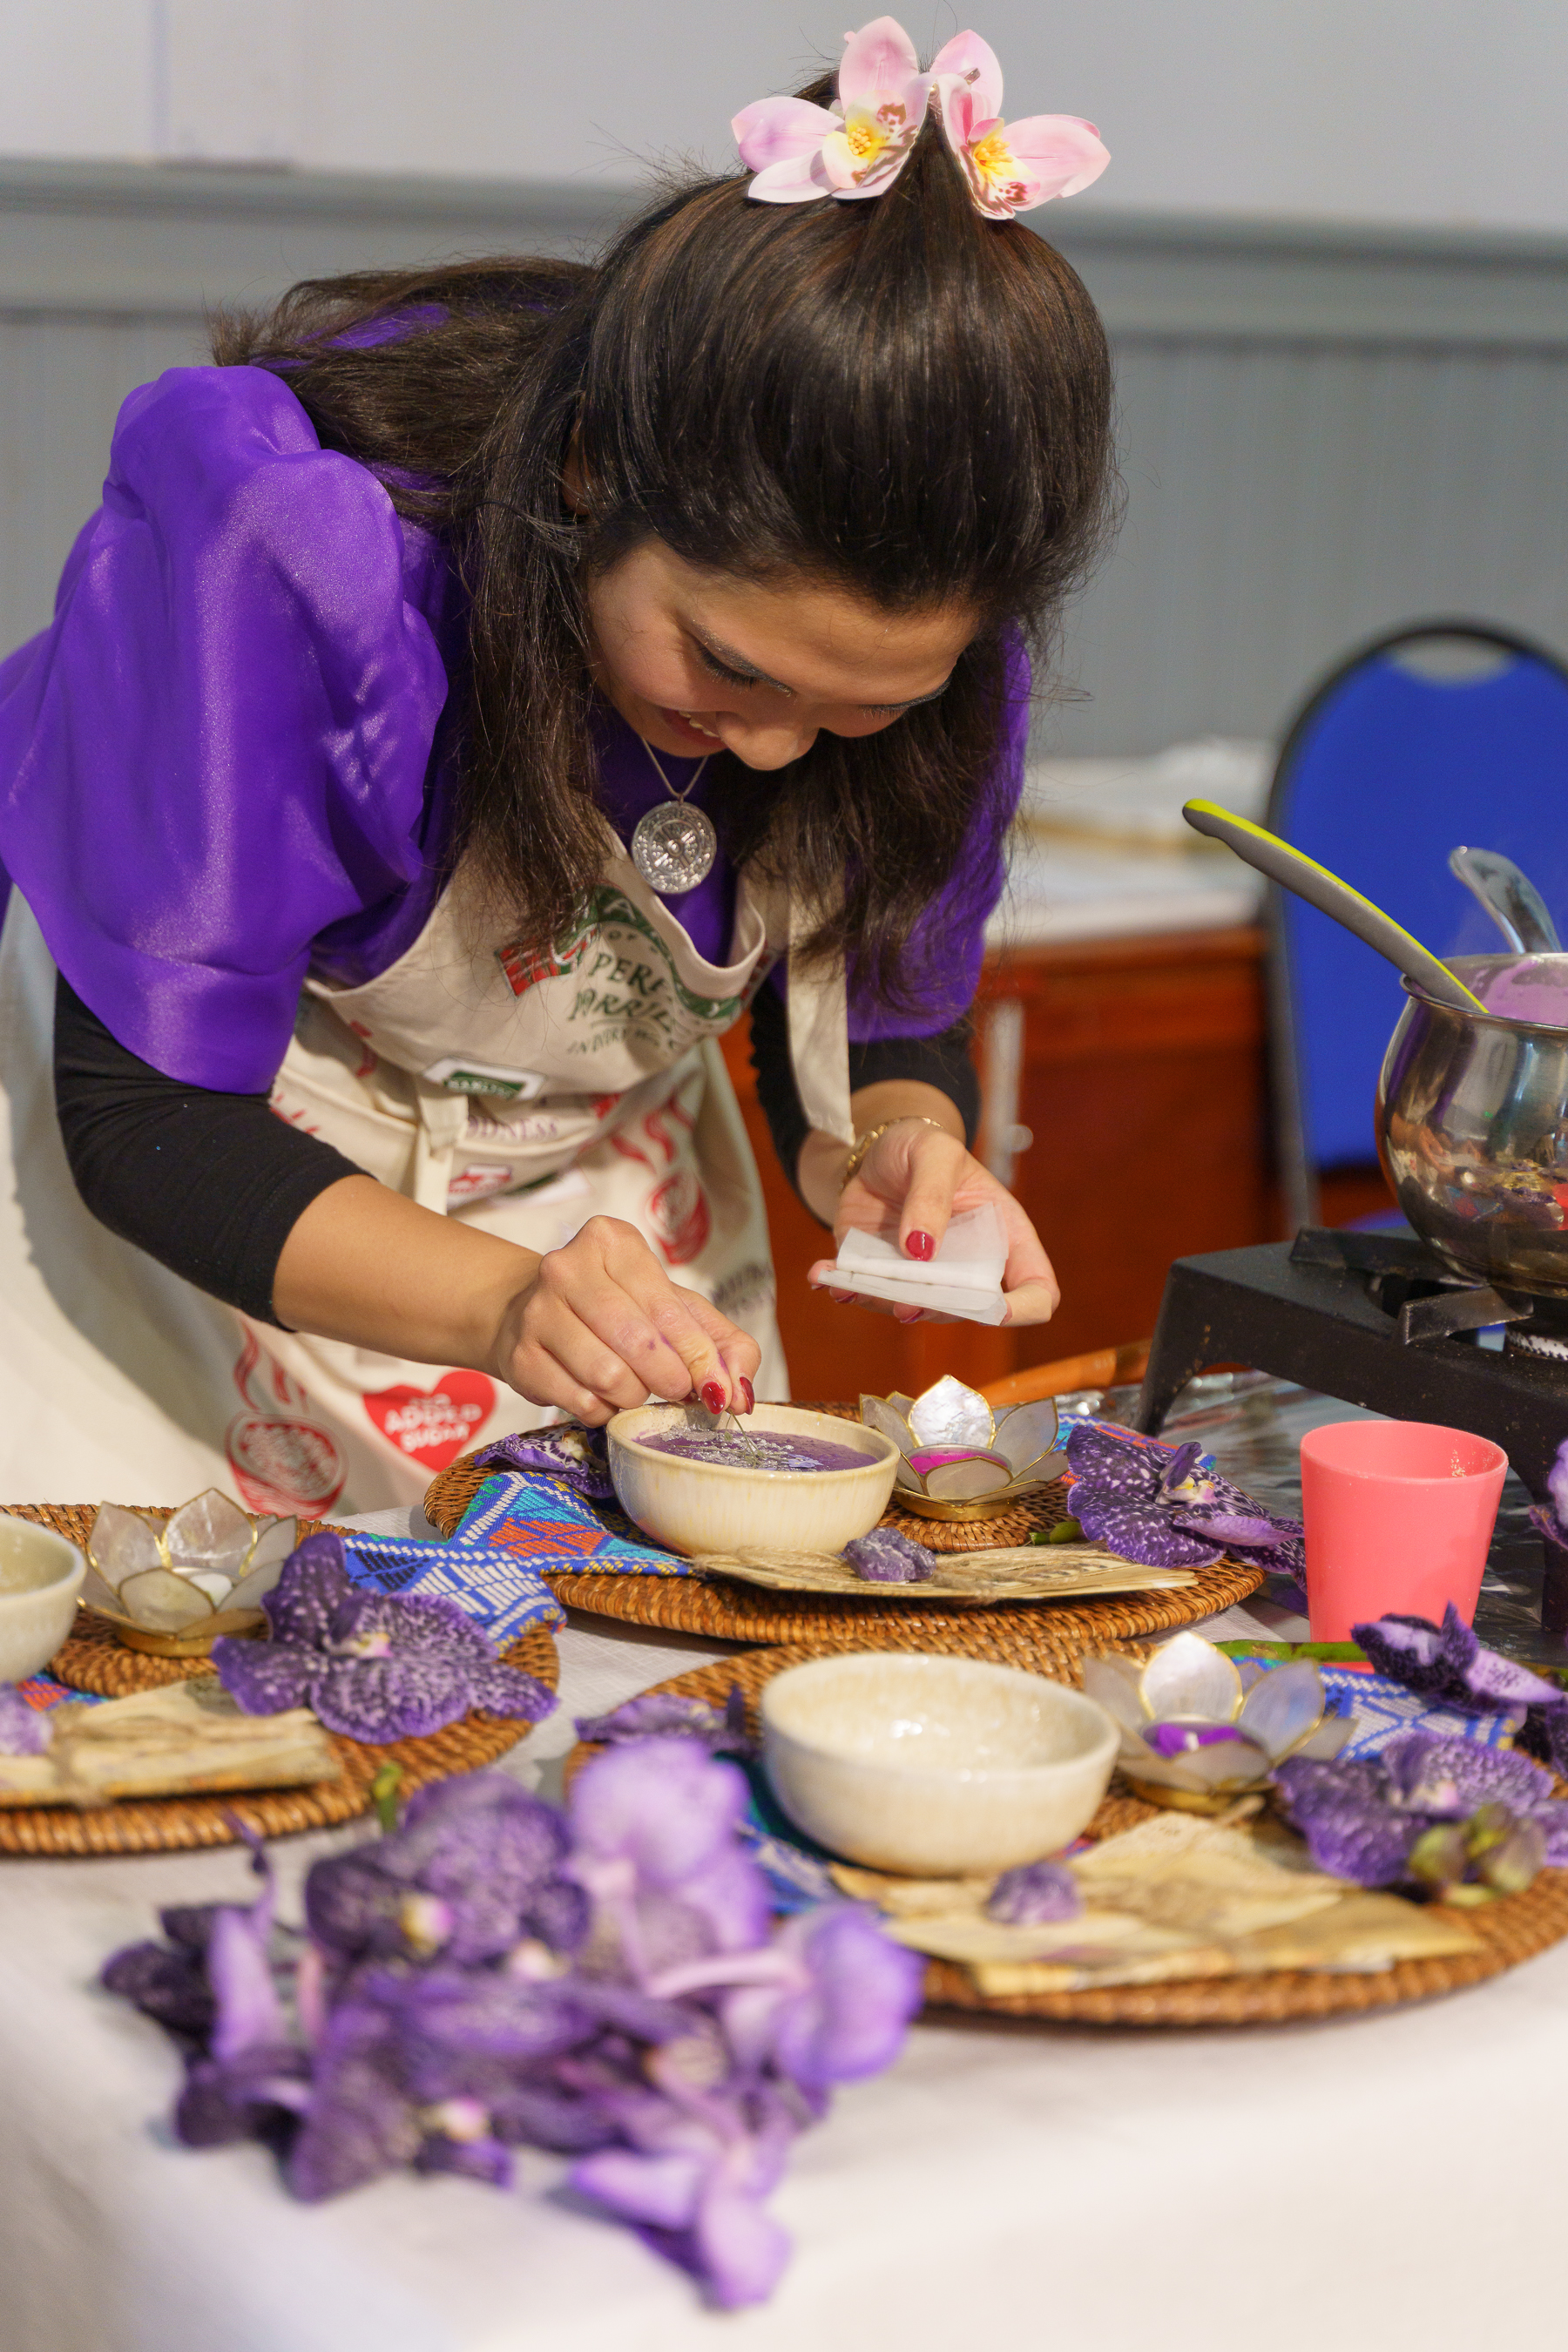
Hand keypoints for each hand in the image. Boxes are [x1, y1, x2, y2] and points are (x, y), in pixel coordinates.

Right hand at [492, 1216, 760, 1424]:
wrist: (531, 1313)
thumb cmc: (618, 1308)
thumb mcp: (675, 1309)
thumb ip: (722, 1344)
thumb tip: (739, 1393)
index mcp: (612, 1241)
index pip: (669, 1310)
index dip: (700, 1357)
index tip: (716, 1388)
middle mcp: (567, 1267)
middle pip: (638, 1343)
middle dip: (669, 1378)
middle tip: (674, 1388)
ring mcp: (537, 1312)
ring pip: (608, 1377)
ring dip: (634, 1396)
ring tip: (634, 1387)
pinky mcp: (519, 1357)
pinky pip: (580, 1401)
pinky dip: (602, 1410)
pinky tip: (601, 1394)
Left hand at [806, 1121, 1058, 1326]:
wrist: (876, 1152)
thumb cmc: (923, 1148)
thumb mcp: (935, 1154)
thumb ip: (932, 1197)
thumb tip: (921, 1251)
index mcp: (1004, 1238)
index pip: (1036, 1290)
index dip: (1023, 1308)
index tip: (994, 1309)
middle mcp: (968, 1268)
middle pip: (966, 1310)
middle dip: (935, 1310)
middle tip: (905, 1302)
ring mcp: (924, 1278)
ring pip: (911, 1310)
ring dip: (880, 1303)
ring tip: (848, 1286)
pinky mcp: (882, 1277)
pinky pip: (865, 1295)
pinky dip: (842, 1289)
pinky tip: (822, 1276)